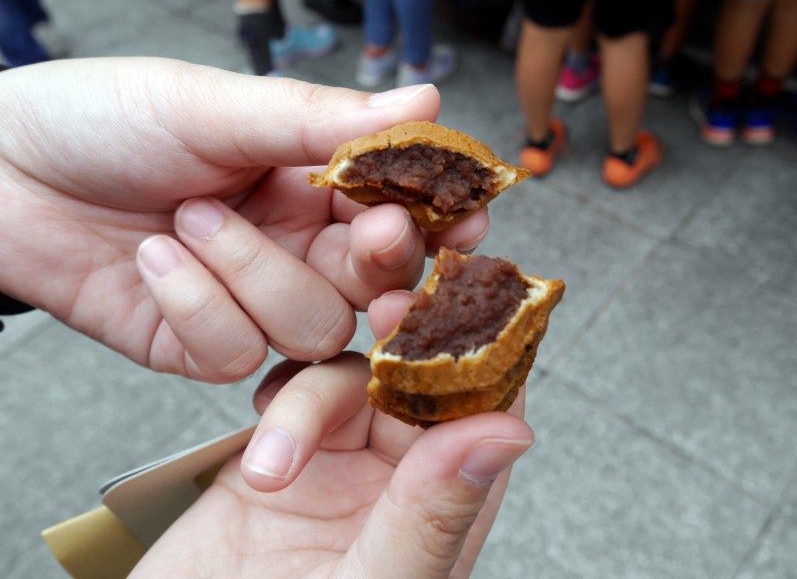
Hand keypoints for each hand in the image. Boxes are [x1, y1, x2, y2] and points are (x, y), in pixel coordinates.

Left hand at [0, 58, 488, 380]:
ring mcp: (250, 303)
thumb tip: (424, 96)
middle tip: (372, 231)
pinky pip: (235, 355)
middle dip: (378, 264)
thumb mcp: (213, 104)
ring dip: (254, 272)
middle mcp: (293, 246)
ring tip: (188, 217)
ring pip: (313, 329)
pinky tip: (151, 259)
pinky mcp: (201, 346)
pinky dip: (195, 306)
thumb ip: (321, 119)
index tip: (462, 216)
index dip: (437, 221)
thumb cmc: (102, 119)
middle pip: (374, 287)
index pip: (400, 213)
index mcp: (310, 182)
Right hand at [129, 351, 531, 578]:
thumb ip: (433, 514)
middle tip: (389, 307)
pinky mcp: (276, 462)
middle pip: (415, 384)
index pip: (482, 418)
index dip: (481, 360)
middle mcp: (396, 488)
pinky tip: (259, 429)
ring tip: (267, 473)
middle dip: (403, 345)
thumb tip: (507, 433)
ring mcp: (336, 471)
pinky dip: (277, 395)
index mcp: (440, 518)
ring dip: (308, 403)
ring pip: (348, 384)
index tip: (468, 313)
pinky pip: (290, 396)